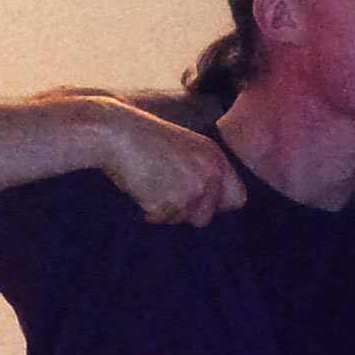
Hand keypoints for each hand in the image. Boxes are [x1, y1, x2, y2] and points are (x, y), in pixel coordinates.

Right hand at [92, 100, 246, 225]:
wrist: (116, 133)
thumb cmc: (145, 140)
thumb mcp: (186, 146)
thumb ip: (206, 171)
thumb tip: (218, 206)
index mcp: (215, 158)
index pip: (238, 198)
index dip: (219, 203)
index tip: (199, 198)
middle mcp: (210, 175)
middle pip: (207, 216)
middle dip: (187, 211)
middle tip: (165, 187)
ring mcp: (191, 192)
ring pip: (184, 220)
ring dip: (168, 210)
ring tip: (152, 183)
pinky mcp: (169, 205)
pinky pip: (163, 220)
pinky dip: (151, 211)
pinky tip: (141, 188)